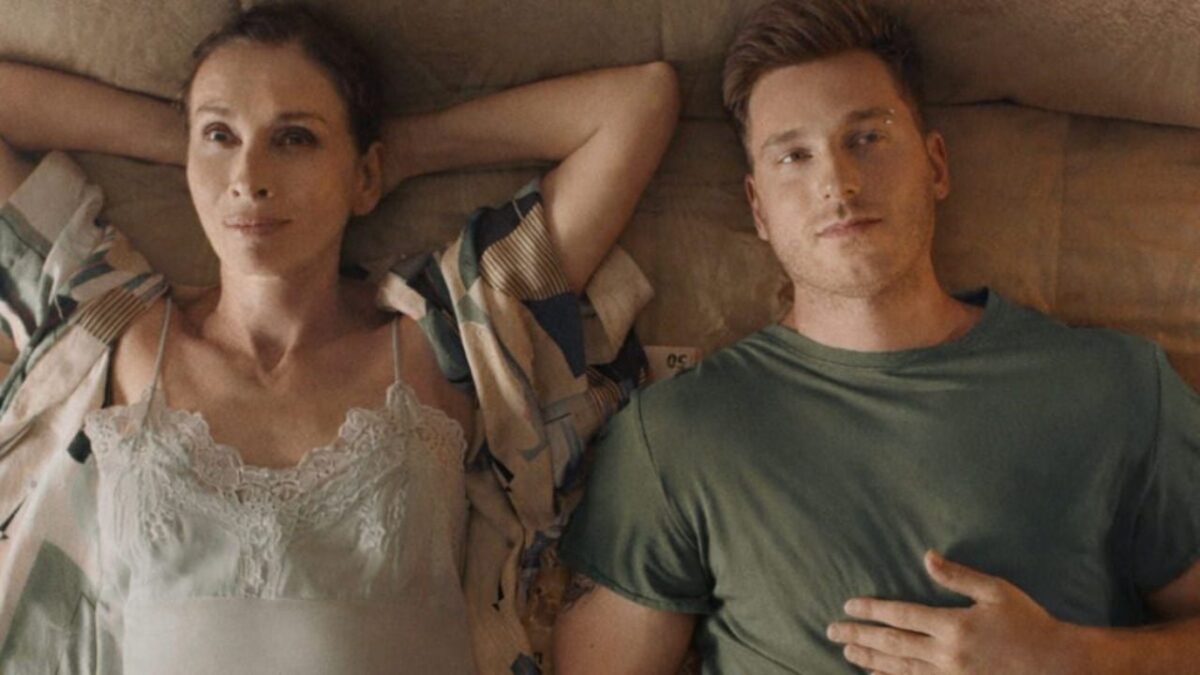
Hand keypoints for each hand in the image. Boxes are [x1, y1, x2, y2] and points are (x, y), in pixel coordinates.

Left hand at [826, 551, 1085, 674]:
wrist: (1059, 665)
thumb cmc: (1029, 624)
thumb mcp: (996, 591)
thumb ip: (957, 576)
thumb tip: (925, 556)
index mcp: (952, 624)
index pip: (900, 615)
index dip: (871, 610)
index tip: (849, 605)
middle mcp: (946, 653)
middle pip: (891, 643)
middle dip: (859, 635)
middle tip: (832, 631)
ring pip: (899, 668)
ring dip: (870, 659)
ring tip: (847, 651)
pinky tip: (876, 674)